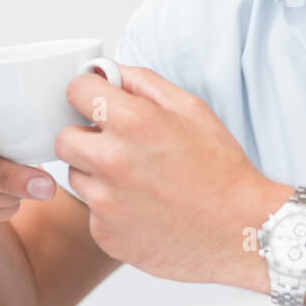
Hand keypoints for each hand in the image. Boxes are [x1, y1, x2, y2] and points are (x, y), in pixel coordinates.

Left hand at [54, 65, 281, 284]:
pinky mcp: (106, 234)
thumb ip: (143, 83)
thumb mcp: (192, 109)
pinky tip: (143, 207)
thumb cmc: (221, 170)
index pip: (75, 91)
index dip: (88, 94)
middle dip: (85, 137)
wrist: (241, 230)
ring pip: (75, 176)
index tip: (98, 103)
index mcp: (134, 122)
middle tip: (116, 145)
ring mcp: (106, 202)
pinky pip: (92, 211)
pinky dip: (110, 208)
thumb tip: (108, 71)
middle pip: (64, 138)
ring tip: (137, 180)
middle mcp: (112, 161)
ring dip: (96, 173)